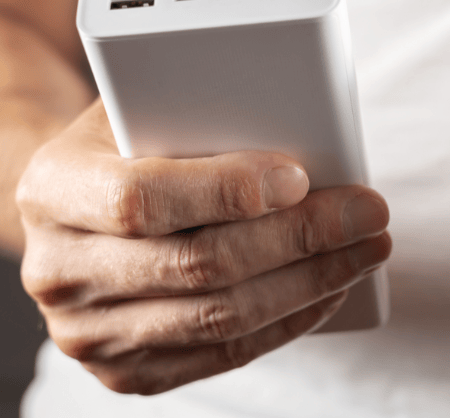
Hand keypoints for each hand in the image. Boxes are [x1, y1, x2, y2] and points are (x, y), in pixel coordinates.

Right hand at [16, 100, 390, 394]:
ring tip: (366, 248)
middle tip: (367, 213)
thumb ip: (201, 114)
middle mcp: (60, 270)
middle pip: (196, 266)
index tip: (299, 177)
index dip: (225, 190)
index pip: (140, 198)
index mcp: (55, 188)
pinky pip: (222, 354)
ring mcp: (90, 332)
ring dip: (311, 284)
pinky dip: (288, 322)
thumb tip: (307, 129)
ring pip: (220, 319)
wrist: (83, 208)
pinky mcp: (129, 369)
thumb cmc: (129, 145)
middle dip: (300, 239)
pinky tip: (330, 290)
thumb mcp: (145, 107)